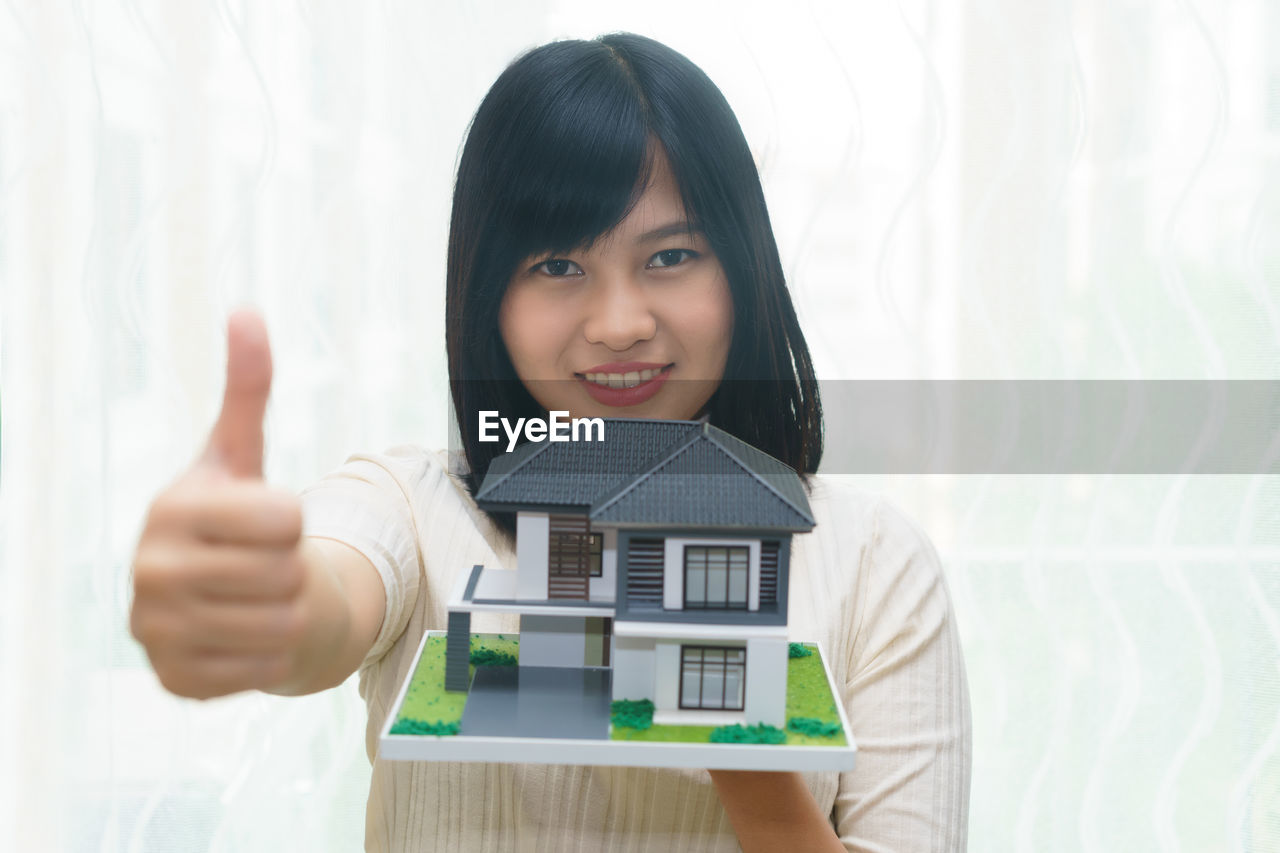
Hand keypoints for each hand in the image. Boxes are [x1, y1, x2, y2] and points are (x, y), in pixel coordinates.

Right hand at [130, 309, 308, 698]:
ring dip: (287, 611)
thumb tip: (246, 311)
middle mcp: (150, 571)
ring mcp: (157, 631)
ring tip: (258, 597)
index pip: (285, 517)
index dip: (293, 519)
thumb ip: (247, 388)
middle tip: (264, 564)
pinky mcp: (175, 681)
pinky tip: (246, 634)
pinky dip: (273, 655)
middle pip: (285, 573)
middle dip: (291, 567)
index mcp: (171, 508)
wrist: (219, 596)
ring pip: (282, 624)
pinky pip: (267, 670)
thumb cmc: (236, 519)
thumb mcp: (241, 454)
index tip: (265, 520)